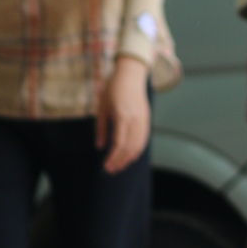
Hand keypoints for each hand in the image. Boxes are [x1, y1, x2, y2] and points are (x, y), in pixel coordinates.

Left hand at [97, 56, 150, 173]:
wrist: (130, 77)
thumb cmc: (113, 90)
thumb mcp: (102, 109)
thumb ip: (101, 129)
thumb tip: (100, 147)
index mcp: (122, 117)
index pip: (119, 144)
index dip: (112, 158)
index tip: (105, 166)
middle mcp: (135, 121)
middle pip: (130, 148)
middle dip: (120, 162)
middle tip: (110, 170)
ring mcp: (143, 121)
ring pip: (138, 146)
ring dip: (128, 159)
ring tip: (119, 166)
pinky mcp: (146, 121)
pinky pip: (143, 140)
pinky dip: (136, 151)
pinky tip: (129, 156)